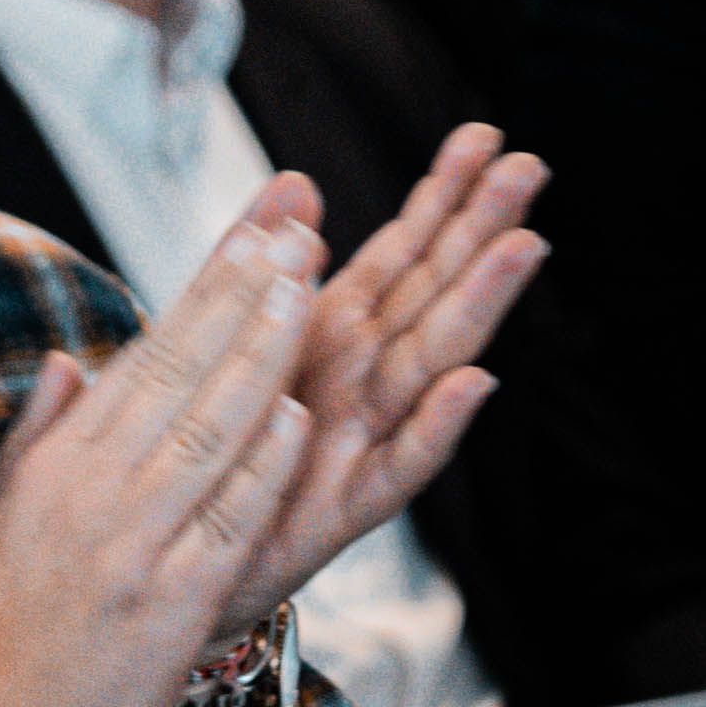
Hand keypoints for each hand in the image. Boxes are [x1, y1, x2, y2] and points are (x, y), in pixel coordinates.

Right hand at [0, 204, 322, 706]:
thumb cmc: (3, 640)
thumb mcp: (6, 524)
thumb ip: (42, 438)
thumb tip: (73, 362)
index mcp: (55, 467)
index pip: (143, 355)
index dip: (206, 289)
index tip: (254, 232)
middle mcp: (91, 491)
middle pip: (179, 373)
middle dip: (241, 293)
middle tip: (295, 226)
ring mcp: (130, 544)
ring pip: (206, 430)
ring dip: (260, 354)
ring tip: (307, 287)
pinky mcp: (168, 601)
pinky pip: (222, 520)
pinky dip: (260, 466)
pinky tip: (296, 415)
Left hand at [213, 138, 545, 638]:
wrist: (176, 570)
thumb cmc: (216, 459)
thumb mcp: (234, 348)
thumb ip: (271, 268)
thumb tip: (299, 181)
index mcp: (330, 338)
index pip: (400, 254)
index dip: (439, 197)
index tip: (482, 136)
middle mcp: (361, 381)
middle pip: (433, 292)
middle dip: (480, 229)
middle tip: (530, 166)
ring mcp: (365, 439)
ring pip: (433, 360)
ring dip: (479, 305)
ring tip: (523, 247)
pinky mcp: (348, 505)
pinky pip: (400, 463)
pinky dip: (436, 426)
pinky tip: (472, 386)